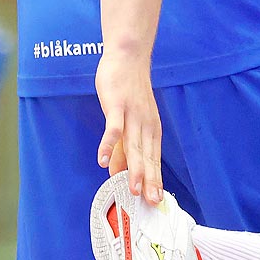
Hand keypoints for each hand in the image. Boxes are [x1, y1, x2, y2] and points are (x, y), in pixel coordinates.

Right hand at [95, 50, 163, 202]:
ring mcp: (132, 115)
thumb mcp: (130, 120)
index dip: (154, 180)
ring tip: (132, 189)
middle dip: (148, 180)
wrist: (128, 57)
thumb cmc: (129, 90)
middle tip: (150, 201)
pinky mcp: (117, 106)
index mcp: (151, 130)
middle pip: (146, 156)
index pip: (154, 160)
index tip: (155, 200)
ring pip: (133, 146)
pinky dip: (108, 144)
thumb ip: (124, 147)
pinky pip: (113, 128)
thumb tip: (118, 172)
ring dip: (133, 168)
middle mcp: (145, 125)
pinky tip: (103, 160)